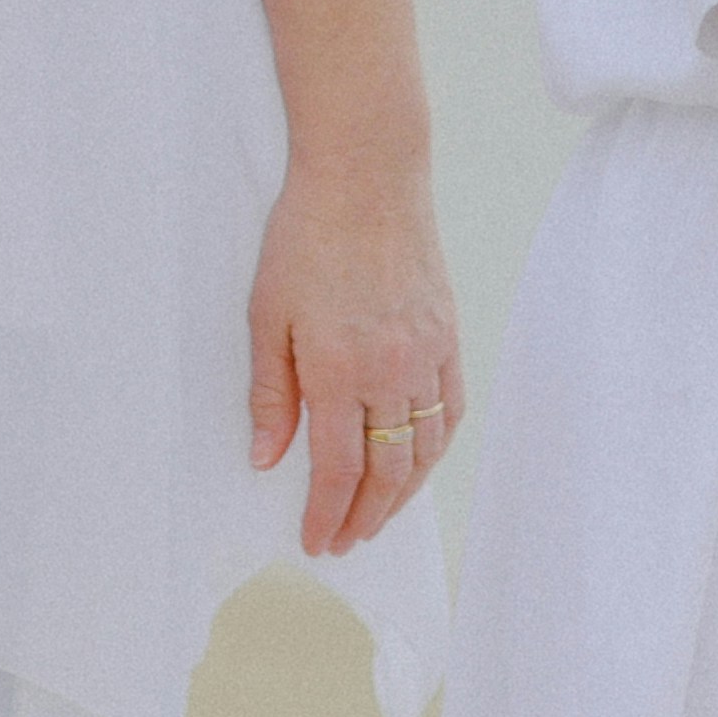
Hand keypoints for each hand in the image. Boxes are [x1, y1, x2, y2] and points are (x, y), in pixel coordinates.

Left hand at [247, 167, 468, 558]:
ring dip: (402, 494)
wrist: (367, 174)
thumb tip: (266, 460)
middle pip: (386, 472)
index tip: (316, 541)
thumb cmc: (306, 236)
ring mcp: (426, 354)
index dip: (327, 514)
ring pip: (425, 450)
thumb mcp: (266, 315)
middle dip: (364, 517)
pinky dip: (436, 448)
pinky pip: (451, 410)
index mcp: (338, 370)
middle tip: (344, 542)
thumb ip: (270, 395)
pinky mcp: (447, 335)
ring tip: (379, 516)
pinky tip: (418, 462)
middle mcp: (390, 371)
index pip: (338, 470)